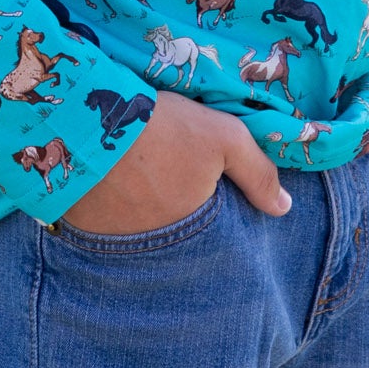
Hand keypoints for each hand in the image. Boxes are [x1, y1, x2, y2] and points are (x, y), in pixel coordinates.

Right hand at [59, 89, 290, 234]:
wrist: (85, 121)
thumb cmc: (163, 128)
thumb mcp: (224, 137)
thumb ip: (258, 172)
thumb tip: (284, 209)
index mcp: (192, 227)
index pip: (213, 238)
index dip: (210, 214)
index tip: (203, 194)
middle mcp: (155, 246)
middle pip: (174, 238)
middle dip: (175, 219)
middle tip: (166, 187)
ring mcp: (116, 242)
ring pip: (138, 236)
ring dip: (140, 217)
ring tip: (138, 185)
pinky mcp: (84, 230)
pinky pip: (103, 230)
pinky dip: (109, 214)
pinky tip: (109, 188)